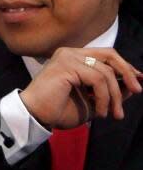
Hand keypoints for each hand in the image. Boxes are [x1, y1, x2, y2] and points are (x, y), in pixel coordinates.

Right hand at [19, 47, 142, 129]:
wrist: (37, 116)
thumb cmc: (59, 109)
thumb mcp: (93, 100)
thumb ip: (110, 90)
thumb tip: (132, 85)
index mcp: (74, 58)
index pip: (106, 55)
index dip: (125, 67)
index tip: (137, 83)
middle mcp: (70, 53)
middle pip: (110, 55)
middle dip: (127, 73)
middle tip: (137, 90)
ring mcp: (67, 57)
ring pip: (106, 72)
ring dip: (114, 96)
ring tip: (111, 114)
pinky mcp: (66, 65)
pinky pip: (97, 79)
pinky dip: (104, 98)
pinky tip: (98, 111)